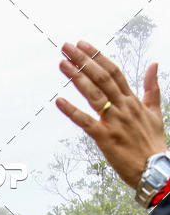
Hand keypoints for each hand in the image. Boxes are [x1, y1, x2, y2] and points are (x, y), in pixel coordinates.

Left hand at [56, 42, 166, 188]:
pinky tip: (59, 101)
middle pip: (101, 78)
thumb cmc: (153, 143)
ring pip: (93, 95)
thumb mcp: (156, 111)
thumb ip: (152, 87)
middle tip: (67, 47)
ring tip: (62, 64)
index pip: (114, 72)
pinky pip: (86, 122)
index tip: (84, 46)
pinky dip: (72, 112)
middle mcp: (123, 107)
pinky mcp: (105, 138)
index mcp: (132, 100)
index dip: (97, 57)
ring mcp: (114, 122)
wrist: (155, 168)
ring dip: (76, 78)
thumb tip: (154, 64)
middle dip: (83, 61)